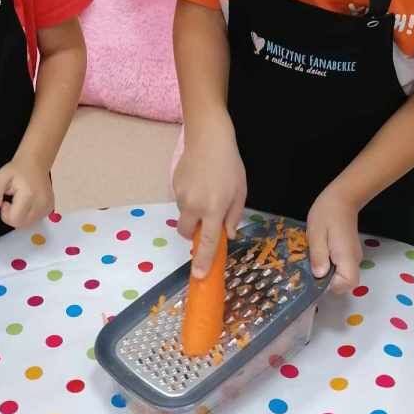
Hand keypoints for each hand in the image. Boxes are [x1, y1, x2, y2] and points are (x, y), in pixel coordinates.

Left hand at [0, 157, 53, 228]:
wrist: (36, 162)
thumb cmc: (18, 169)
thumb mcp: (1, 177)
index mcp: (29, 195)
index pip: (14, 219)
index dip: (5, 213)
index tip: (5, 201)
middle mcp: (41, 203)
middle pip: (21, 224)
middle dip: (12, 215)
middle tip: (12, 200)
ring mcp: (47, 206)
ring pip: (28, 223)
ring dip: (20, 215)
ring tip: (20, 200)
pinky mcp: (50, 208)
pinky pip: (34, 220)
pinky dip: (28, 214)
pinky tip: (27, 202)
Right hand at [174, 121, 246, 277]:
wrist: (208, 137)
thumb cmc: (230, 164)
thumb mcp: (240, 191)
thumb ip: (234, 216)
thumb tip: (228, 234)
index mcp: (214, 209)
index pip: (208, 242)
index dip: (203, 260)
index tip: (198, 276)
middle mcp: (194, 205)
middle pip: (188, 233)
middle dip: (195, 233)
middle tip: (207, 220)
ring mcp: (181, 195)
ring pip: (184, 215)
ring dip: (194, 212)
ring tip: (206, 189)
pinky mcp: (173, 185)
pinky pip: (181, 200)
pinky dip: (189, 198)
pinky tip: (198, 181)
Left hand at [306, 185, 362, 293]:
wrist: (342, 198)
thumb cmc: (327, 213)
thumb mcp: (316, 234)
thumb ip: (318, 256)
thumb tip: (319, 276)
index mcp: (347, 256)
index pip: (347, 283)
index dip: (331, 286)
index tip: (316, 276)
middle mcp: (354, 259)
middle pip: (346, 283)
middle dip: (328, 282)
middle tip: (311, 269)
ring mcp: (352, 256)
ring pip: (343, 276)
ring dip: (328, 274)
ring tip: (313, 260)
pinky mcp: (348, 253)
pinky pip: (341, 267)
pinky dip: (330, 267)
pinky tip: (319, 254)